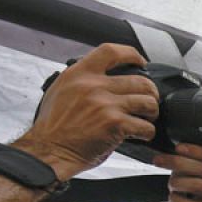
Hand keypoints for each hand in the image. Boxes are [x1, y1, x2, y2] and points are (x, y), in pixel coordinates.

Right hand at [15, 43, 158, 179]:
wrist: (49, 150)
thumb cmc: (53, 127)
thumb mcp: (61, 90)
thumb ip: (83, 80)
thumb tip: (106, 76)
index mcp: (79, 74)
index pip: (111, 51)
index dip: (132, 55)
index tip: (141, 62)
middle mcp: (93, 86)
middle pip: (140, 80)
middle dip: (150, 93)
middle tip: (147, 102)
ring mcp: (106, 104)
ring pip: (148, 102)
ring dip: (152, 112)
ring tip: (146, 118)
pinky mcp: (115, 124)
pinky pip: (146, 126)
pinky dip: (147, 132)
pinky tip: (140, 135)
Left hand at [154, 144, 201, 201]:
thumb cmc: (197, 189)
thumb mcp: (197, 172)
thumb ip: (192, 160)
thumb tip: (176, 150)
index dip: (197, 151)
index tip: (178, 148)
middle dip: (180, 163)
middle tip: (159, 160)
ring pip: (199, 185)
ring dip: (178, 182)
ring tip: (171, 185)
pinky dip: (178, 201)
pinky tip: (174, 198)